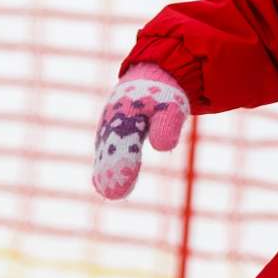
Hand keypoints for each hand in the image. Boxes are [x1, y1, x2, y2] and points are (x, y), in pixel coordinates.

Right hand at [91, 64, 189, 199]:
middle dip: (112, 171)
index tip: (124, 182)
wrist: (148, 82)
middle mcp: (113, 120)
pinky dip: (105, 169)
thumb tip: (162, 148)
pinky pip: (105, 154)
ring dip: (106, 173)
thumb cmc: (163, 97)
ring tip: (110, 194)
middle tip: (114, 194)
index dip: (125, 163)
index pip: (126, 141)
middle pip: (111, 149)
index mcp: (128, 109)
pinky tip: (104, 188)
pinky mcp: (109, 136)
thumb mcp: (172, 106)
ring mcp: (108, 128)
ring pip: (105, 153)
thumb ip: (167, 126)